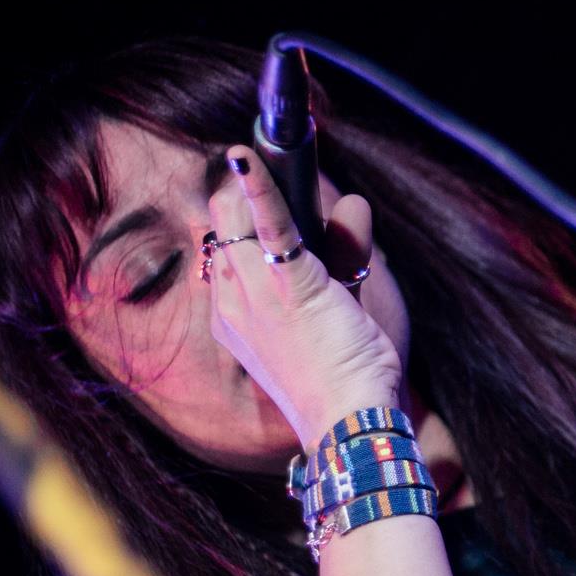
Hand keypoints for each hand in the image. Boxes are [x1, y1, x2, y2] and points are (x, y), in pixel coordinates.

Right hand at [205, 145, 402, 451]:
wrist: (348, 419)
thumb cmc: (345, 376)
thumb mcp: (341, 307)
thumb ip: (345, 253)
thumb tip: (353, 202)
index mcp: (232, 315)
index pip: (223, 250)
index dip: (239, 220)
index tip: (257, 192)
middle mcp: (231, 300)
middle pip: (223, 226)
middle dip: (243, 195)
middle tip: (278, 169)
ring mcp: (253, 291)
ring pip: (236, 218)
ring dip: (257, 185)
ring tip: (269, 157)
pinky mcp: (288, 283)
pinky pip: (267, 222)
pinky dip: (258, 185)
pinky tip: (246, 155)